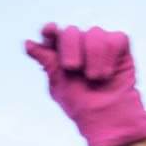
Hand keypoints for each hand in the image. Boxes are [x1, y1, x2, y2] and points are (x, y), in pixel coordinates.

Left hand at [24, 24, 145, 145]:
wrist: (106, 114)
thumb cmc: (81, 103)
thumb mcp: (59, 83)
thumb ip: (47, 60)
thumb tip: (27, 43)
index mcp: (61, 55)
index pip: (53, 35)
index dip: (50, 31)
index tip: (49, 30)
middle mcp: (80, 45)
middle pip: (71, 32)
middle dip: (70, 49)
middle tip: (73, 68)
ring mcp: (99, 43)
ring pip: (94, 33)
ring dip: (93, 57)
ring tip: (95, 78)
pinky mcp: (119, 45)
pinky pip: (114, 39)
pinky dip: (109, 57)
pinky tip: (108, 72)